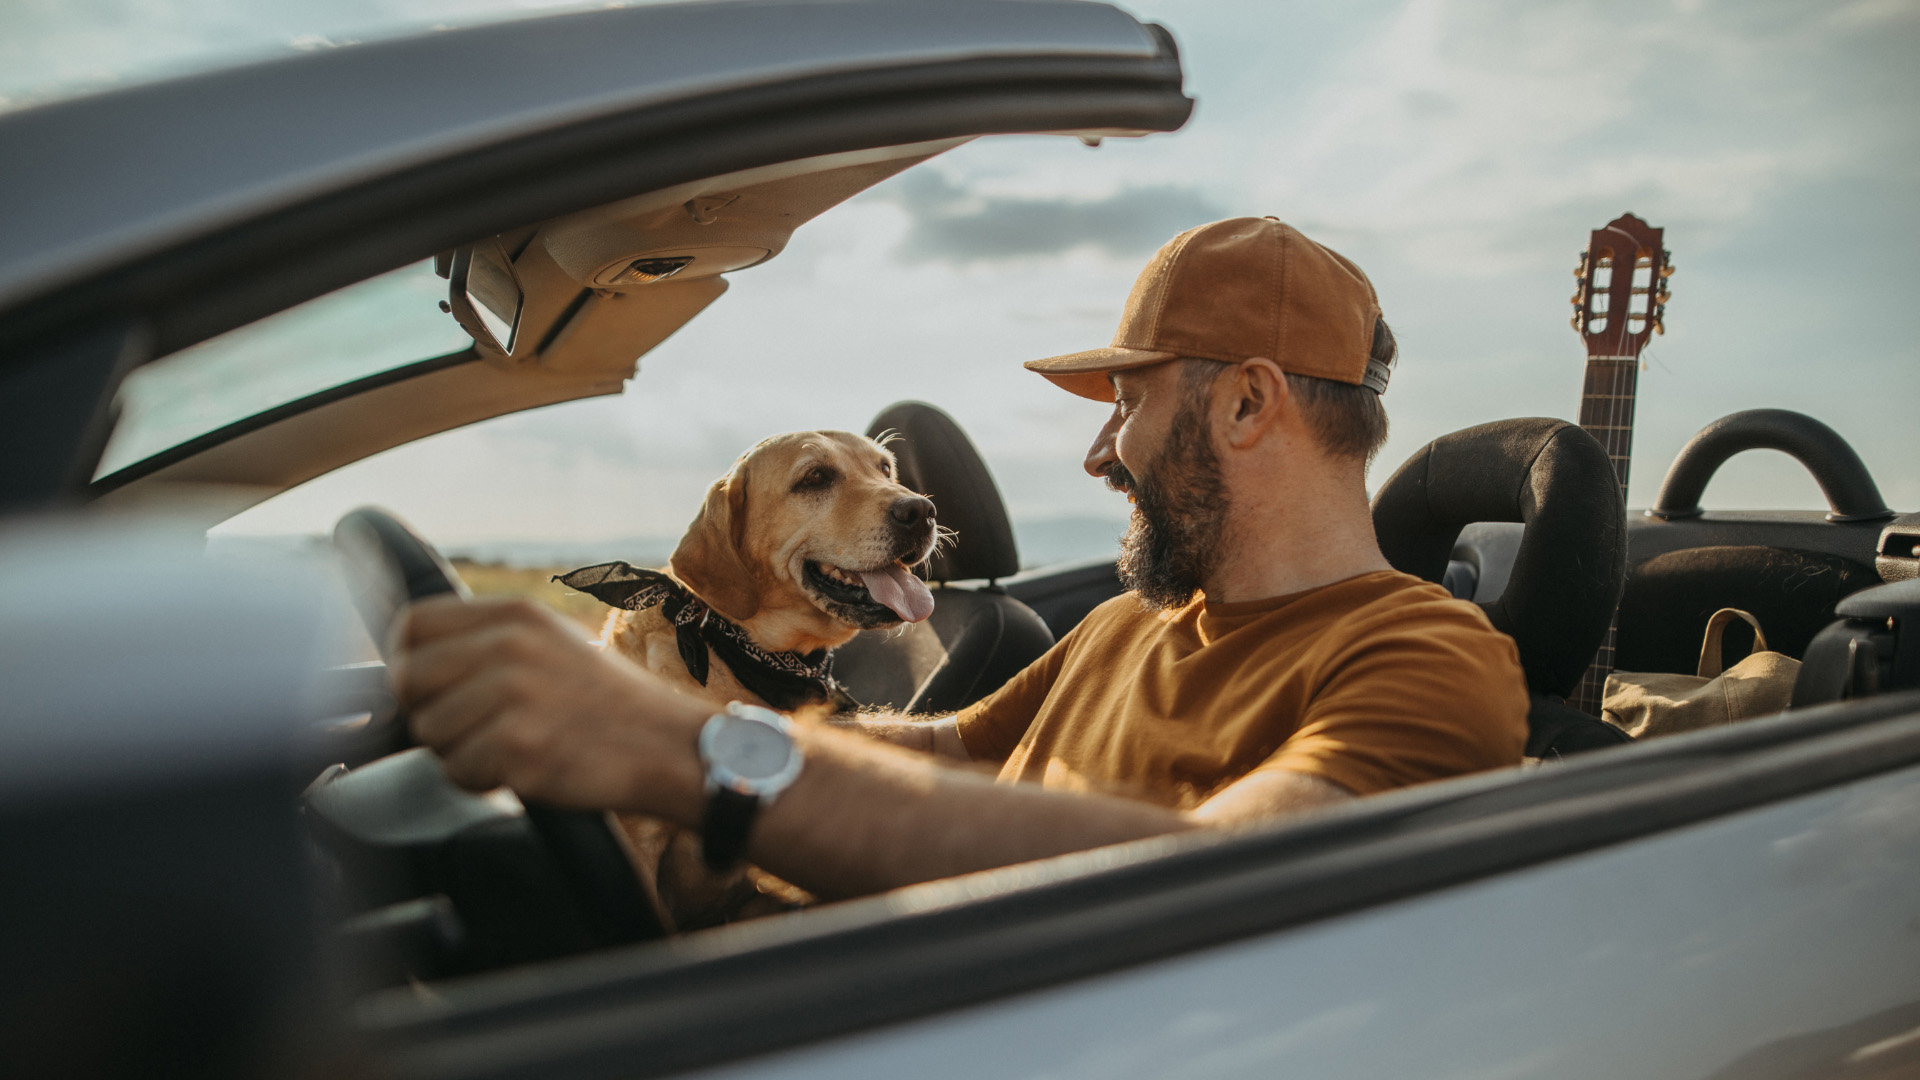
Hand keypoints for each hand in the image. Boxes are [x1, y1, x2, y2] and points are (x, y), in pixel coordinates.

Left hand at [394, 596, 707, 820]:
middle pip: (408, 680)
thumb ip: (488, 640)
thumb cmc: (607, 703)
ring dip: (459, 751)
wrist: (667, 746)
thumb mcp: (552, 641)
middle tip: (474, 727)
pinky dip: (482, 781)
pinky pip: (457, 771)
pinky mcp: (517, 746)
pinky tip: (524, 768)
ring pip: (429, 732)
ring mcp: (513, 696)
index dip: (407, 660)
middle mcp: (509, 647)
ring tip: (510, 747)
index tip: (428, 688)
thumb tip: (412, 659)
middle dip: (429, 712)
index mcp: (515, 615)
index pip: (412, 625)